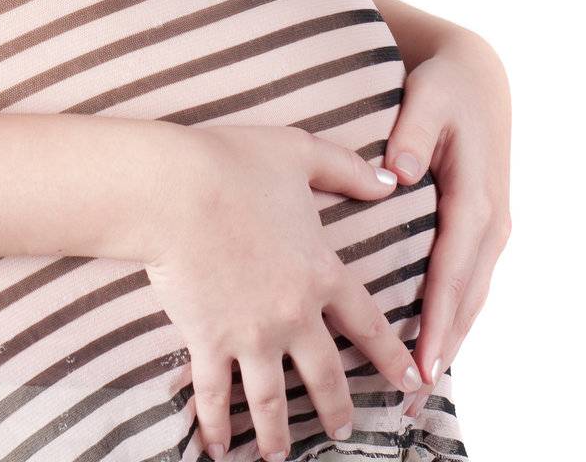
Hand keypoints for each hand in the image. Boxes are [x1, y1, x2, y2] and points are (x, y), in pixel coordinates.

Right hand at [142, 124, 425, 461]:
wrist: (175, 189)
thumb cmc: (234, 162)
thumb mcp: (300, 153)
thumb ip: (347, 169)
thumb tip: (389, 181)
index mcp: (321, 271)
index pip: (367, 322)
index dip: (390, 355)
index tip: (410, 381)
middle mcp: (293, 314)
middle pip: (324, 374)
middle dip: (337, 408)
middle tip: (343, 431)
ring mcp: (250, 335)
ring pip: (272, 399)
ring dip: (278, 433)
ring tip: (281, 456)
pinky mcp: (207, 341)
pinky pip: (215, 395)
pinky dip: (217, 425)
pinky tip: (219, 448)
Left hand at [383, 30, 512, 419]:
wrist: (479, 75)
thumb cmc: (446, 86)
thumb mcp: (428, 98)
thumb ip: (413, 135)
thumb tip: (396, 174)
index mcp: (475, 198)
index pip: (451, 273)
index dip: (434, 321)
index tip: (418, 363)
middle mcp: (490, 223)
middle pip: (465, 300)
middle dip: (441, 351)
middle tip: (412, 399)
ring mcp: (492, 229)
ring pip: (471, 299)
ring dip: (450, 342)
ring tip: (422, 388)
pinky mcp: (484, 229)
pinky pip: (470, 283)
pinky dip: (455, 318)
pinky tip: (436, 345)